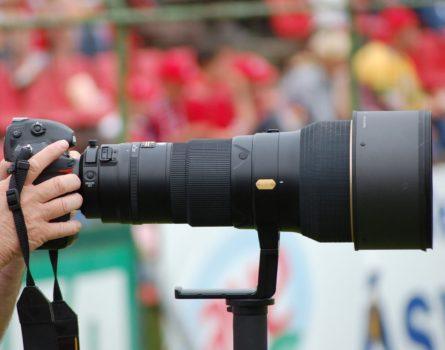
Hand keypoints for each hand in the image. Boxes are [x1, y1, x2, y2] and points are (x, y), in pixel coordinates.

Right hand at [0, 140, 81, 268]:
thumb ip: (2, 175)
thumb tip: (7, 161)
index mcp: (16, 186)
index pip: (36, 164)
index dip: (51, 152)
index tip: (63, 145)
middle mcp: (29, 198)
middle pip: (60, 184)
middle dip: (73, 181)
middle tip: (75, 182)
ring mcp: (36, 215)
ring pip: (66, 204)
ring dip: (76, 201)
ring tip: (77, 200)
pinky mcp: (41, 233)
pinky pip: (65, 228)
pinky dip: (74, 226)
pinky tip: (75, 224)